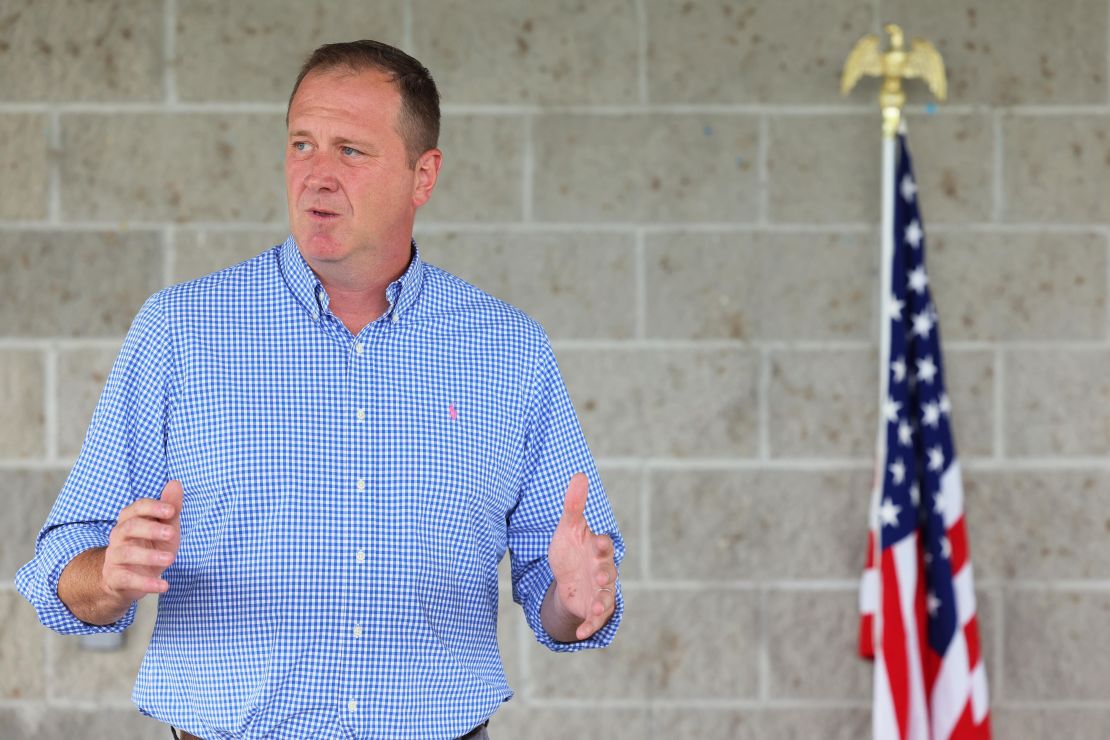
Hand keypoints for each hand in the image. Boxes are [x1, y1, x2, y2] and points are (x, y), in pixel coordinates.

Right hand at [100, 479, 182, 606]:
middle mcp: (119, 536)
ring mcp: (114, 557)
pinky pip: (126, 578)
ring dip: (149, 556)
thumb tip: (176, 483)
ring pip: (125, 552)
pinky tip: (163, 585)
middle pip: (129, 527)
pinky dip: (145, 583)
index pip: (137, 508)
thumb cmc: (151, 548)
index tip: (171, 511)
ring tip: (171, 559)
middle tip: (171, 533)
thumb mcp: (165, 528)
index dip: (153, 507)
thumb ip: (171, 508)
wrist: (130, 580)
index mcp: (131, 520)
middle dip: (150, 528)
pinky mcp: (115, 577)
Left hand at [546, 473, 617, 640]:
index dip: (601, 544)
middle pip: (607, 572)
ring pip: (606, 598)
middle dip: (605, 575)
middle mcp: (602, 571)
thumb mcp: (569, 528)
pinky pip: (593, 620)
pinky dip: (588, 626)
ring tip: (597, 608)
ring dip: (602, 603)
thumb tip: (579, 474)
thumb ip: (574, 504)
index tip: (598, 541)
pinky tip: (580, 633)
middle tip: (600, 576)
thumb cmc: (572, 550)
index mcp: (597, 550)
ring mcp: (599, 592)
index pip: (603, 545)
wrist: (567, 578)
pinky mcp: (592, 609)